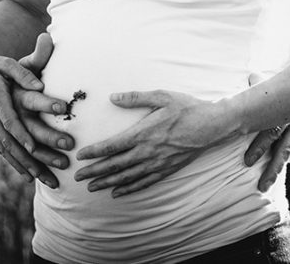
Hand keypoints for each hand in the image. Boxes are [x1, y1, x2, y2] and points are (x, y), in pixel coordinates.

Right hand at [13, 33, 75, 183]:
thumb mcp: (6, 63)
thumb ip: (24, 72)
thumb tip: (40, 85)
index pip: (9, 119)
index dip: (20, 134)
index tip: (33, 146)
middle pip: (11, 141)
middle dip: (33, 156)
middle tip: (58, 164)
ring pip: (7, 151)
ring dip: (27, 166)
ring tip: (49, 179)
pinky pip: (2, 151)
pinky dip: (16, 164)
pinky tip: (29, 177)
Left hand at [73, 89, 227, 196]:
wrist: (211, 125)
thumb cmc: (185, 107)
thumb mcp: (160, 96)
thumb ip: (135, 98)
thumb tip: (112, 97)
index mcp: (143, 133)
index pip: (112, 146)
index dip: (95, 152)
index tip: (80, 157)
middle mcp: (147, 152)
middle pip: (116, 165)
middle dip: (95, 171)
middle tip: (78, 177)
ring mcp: (157, 163)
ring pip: (127, 177)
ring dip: (107, 182)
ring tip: (92, 187)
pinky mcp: (166, 170)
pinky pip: (144, 183)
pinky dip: (129, 189)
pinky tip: (118, 192)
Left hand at [242, 73, 289, 191]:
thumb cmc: (277, 88)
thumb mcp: (266, 84)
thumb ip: (254, 87)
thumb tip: (240, 84)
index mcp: (286, 108)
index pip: (271, 130)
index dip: (259, 146)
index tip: (248, 162)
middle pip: (284, 148)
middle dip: (271, 168)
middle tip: (261, 185)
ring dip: (278, 169)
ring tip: (265, 184)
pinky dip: (289, 157)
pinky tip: (278, 162)